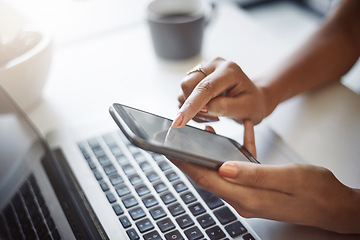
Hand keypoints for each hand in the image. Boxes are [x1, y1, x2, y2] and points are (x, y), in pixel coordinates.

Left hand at [171, 121, 359, 233]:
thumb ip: (254, 174)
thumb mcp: (288, 178)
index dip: (186, 165)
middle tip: (177, 142)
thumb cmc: (316, 192)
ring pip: (222, 172)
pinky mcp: (257, 188)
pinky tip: (242, 136)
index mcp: (247, 198)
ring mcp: (250, 195)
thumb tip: (223, 168)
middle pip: (208, 177)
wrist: (335, 205)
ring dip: (212, 154)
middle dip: (191, 159)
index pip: (206, 179)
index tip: (170, 150)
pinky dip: (239, 153)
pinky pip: (241, 169)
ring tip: (205, 135)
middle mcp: (244, 199)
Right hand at [173, 57, 269, 127]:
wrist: (252, 98)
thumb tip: (203, 108)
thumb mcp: (245, 109)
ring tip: (214, 114)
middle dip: (193, 107)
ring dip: (193, 108)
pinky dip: (192, 107)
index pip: (205, 87)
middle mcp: (214, 64)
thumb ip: (225, 107)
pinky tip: (208, 109)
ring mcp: (204, 68)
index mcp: (229, 70)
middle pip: (188, 85)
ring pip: (183, 90)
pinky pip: (184, 93)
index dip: (191, 105)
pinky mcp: (197, 75)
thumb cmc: (252, 104)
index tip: (179, 121)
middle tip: (214, 117)